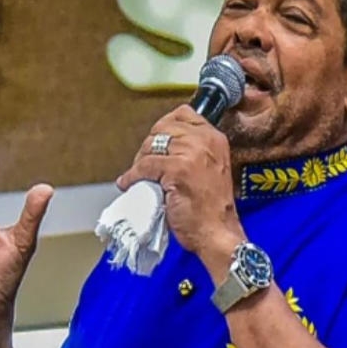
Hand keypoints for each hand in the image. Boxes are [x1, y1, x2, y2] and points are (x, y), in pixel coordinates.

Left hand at [117, 106, 244, 276]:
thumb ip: (194, 152)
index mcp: (215, 139)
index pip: (184, 114)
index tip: (156, 141)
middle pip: (164, 127)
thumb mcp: (210, 169)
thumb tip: (164, 143)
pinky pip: (145, 166)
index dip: (164, 125)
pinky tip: (129, 184)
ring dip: (139, 161)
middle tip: (144, 163)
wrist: (217, 233)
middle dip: (149, 145)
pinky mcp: (177, 170)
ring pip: (152, 145)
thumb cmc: (211, 210)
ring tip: (138, 175)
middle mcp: (206, 141)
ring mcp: (192, 154)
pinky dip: (132, 176)